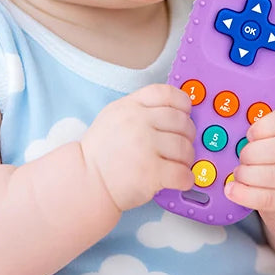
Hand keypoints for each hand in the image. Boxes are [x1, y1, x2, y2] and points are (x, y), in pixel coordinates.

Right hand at [80, 84, 195, 211]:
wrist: (86, 181)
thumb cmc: (102, 152)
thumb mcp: (114, 116)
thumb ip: (141, 109)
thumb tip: (175, 111)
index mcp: (130, 106)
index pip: (166, 93)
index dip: (182, 103)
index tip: (186, 113)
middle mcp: (138, 122)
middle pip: (180, 121)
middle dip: (188, 134)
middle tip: (183, 144)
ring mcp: (145, 146)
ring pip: (184, 147)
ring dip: (188, 158)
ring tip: (180, 164)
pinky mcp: (150, 172)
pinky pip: (181, 173)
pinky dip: (186, 178)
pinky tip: (181, 179)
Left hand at [225, 106, 274, 223]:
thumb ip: (269, 117)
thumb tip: (248, 85)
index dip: (265, 125)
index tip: (250, 132)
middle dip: (255, 152)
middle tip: (242, 155)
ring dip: (249, 174)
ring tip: (239, 172)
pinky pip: (271, 199)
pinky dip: (247, 195)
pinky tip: (233, 189)